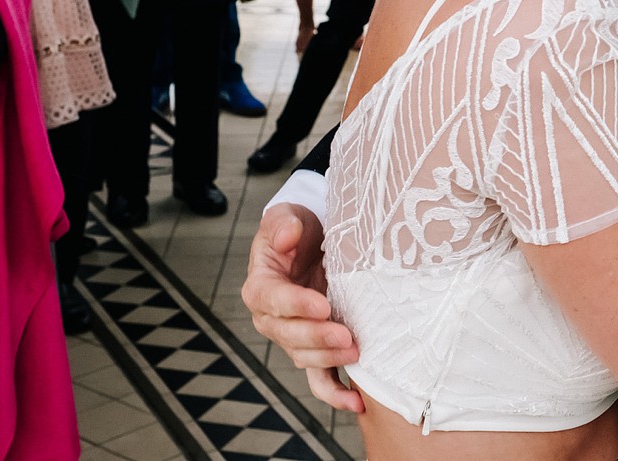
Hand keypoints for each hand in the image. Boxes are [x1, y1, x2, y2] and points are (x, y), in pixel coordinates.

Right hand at [242, 205, 362, 412]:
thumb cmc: (299, 231)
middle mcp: (272, 317)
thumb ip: (283, 223)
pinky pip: (320, 377)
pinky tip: (356, 401)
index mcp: (261, 286)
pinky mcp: (315, 348)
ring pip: (305, 357)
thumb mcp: (289, 216)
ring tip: (356, 353)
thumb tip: (287, 235)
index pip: (272, 299)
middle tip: (345, 335)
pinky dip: (335, 392)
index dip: (295, 305)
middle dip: (317, 337)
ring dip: (329, 360)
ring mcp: (293, 337)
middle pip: (288, 334)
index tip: (322, 305)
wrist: (314, 244)